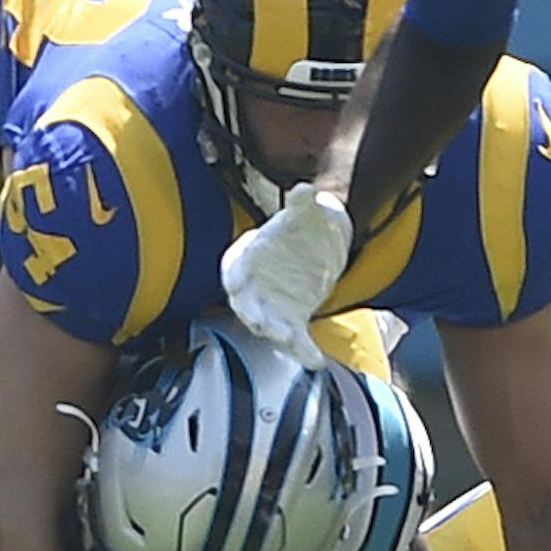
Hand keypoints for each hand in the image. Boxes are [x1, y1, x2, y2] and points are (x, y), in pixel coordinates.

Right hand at [220, 183, 352, 369]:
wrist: (315, 248)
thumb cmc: (299, 229)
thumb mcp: (303, 215)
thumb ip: (302, 204)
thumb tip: (304, 189)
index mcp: (247, 256)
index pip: (234, 268)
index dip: (234, 278)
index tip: (235, 286)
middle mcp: (252, 287)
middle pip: (245, 305)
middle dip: (253, 316)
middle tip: (263, 326)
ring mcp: (269, 307)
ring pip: (268, 327)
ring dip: (278, 337)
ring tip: (293, 342)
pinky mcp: (288, 322)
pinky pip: (293, 340)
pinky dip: (303, 351)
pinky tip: (316, 361)